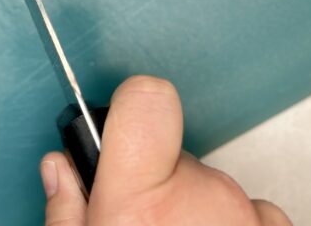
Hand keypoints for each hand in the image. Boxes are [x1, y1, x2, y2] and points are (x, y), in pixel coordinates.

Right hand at [41, 76, 291, 224]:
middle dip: (159, 180)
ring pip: (210, 183)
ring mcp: (243, 214)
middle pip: (173, 151)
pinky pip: (249, 209)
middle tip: (144, 221)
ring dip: (196, 208)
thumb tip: (61, 168)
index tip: (125, 118)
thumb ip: (68, 209)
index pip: (146, 98)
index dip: (133, 104)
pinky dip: (232, 225)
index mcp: (138, 200)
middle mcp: (198, 199)